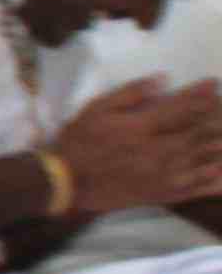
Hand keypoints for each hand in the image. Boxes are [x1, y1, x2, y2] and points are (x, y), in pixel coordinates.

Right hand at [54, 77, 221, 220]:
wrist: (66, 182)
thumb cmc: (78, 142)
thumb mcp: (95, 109)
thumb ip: (129, 94)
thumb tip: (162, 79)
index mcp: (141, 128)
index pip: (180, 108)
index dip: (200, 95)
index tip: (214, 85)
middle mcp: (158, 151)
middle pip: (197, 133)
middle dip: (216, 119)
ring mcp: (163, 175)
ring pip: (203, 159)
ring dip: (218, 146)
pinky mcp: (163, 193)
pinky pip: (197, 187)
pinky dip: (214, 179)